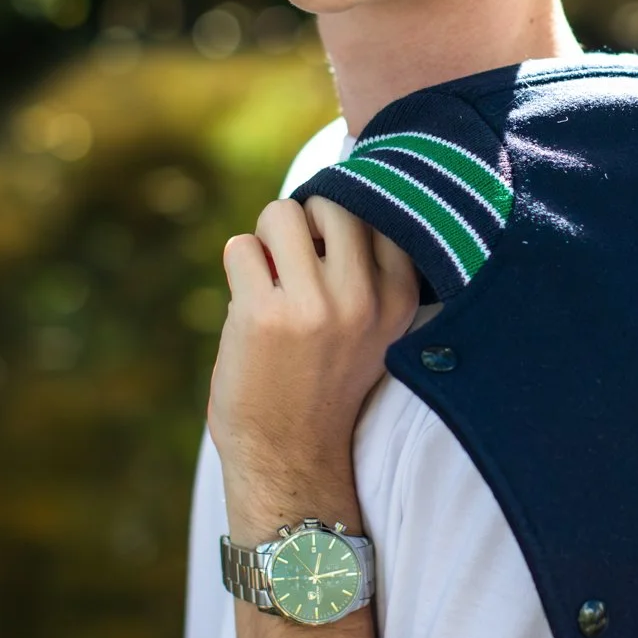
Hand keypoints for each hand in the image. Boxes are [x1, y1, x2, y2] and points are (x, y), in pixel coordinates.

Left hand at [209, 196, 418, 536]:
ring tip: (270, 282)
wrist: (291, 455)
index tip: (331, 253)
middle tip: (294, 267)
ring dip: (266, 241)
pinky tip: (249, 305)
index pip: (379, 209)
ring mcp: (314, 306)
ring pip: (280, 213)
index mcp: (399, 296)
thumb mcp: (373, 325)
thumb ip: (365, 267)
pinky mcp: (263, 315)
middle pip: (330, 202)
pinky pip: (241, 247)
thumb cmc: (325, 379)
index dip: (344, 222)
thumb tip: (334, 183)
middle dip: (303, 224)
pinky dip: (238, 267)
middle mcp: (364, 298)